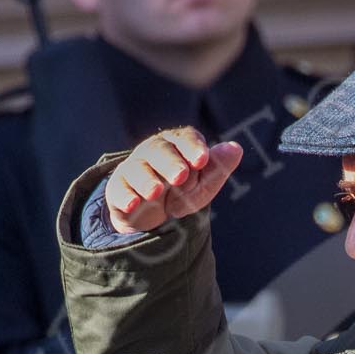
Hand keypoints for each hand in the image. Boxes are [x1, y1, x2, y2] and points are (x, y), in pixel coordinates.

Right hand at [104, 127, 243, 233]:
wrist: (154, 215)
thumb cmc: (182, 192)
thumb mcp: (204, 184)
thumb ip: (218, 167)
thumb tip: (236, 148)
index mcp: (177, 145)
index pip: (185, 138)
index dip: (193, 147)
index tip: (203, 159)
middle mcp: (153, 151)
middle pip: (159, 150)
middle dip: (170, 162)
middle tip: (181, 175)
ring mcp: (134, 168)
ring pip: (138, 168)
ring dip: (147, 179)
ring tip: (156, 191)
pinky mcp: (119, 188)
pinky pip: (119, 189)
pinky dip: (126, 196)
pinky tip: (134, 204)